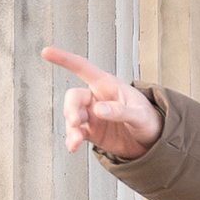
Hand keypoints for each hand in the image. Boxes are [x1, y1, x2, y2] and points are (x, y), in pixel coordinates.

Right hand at [42, 47, 162, 162]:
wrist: (152, 141)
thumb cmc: (148, 119)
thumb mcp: (139, 114)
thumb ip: (119, 111)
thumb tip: (98, 110)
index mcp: (108, 85)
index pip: (83, 68)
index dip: (65, 59)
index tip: (46, 52)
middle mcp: (96, 98)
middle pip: (74, 97)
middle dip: (71, 108)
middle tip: (76, 121)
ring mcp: (92, 116)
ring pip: (72, 116)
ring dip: (71, 127)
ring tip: (76, 140)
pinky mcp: (92, 132)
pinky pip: (76, 134)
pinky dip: (72, 140)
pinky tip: (73, 147)